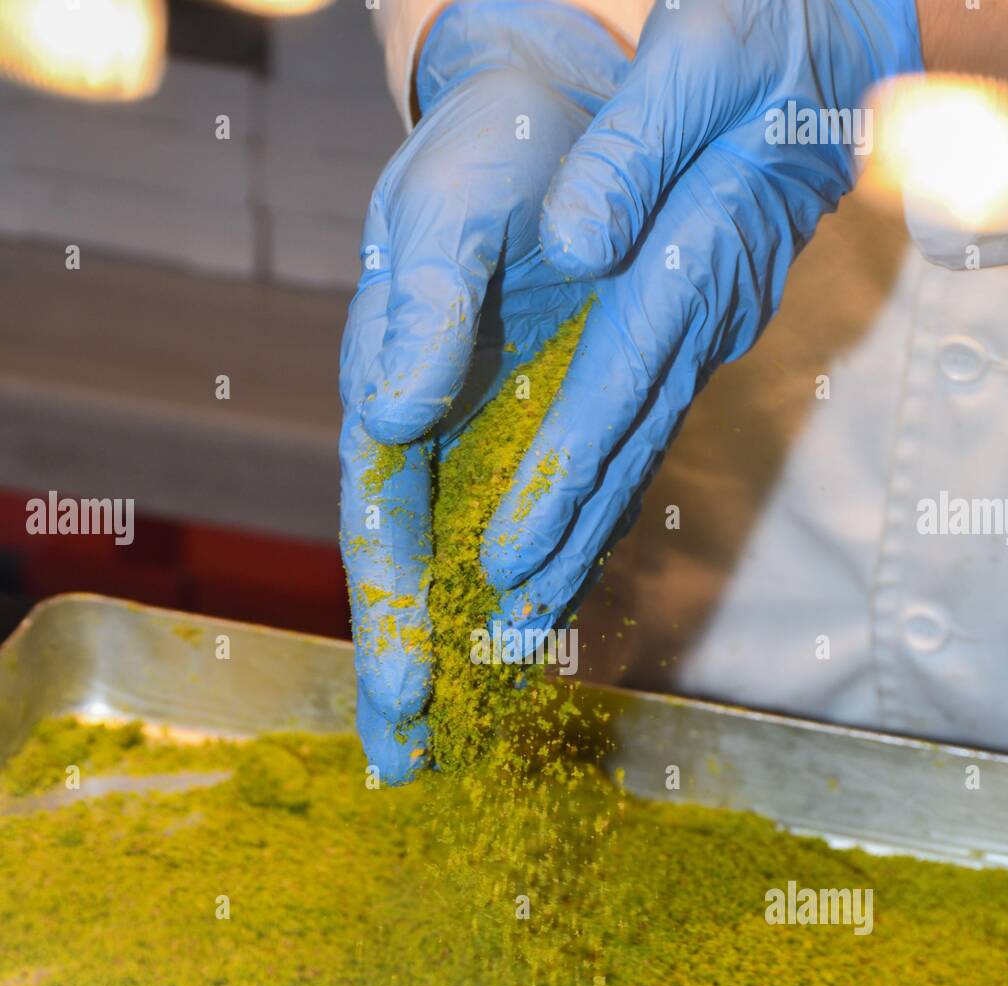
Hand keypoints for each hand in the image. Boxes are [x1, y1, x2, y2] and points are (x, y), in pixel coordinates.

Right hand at [339, 0, 626, 782]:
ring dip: (461, 663)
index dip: (389, 608)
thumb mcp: (452, 205)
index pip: (379, 522)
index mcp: (392, 389)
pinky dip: (534, 601)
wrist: (556, 125)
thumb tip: (398, 410)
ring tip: (445, 754)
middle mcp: (436, 434)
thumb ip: (419, 304)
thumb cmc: (492, 153)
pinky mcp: (557, 439)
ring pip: (468, 570)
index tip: (407, 690)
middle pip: (411, 571)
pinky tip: (524, 663)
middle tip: (400, 768)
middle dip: (403, 669)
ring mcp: (494, 444)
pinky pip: (545, 533)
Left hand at [482, 0, 923, 632]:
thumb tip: (579, 239)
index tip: (510, 554)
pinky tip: (575, 530)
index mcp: (703, 249)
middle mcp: (712, 310)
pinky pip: (647, 416)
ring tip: (533, 614)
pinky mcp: (700, 322)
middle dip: (565, 540)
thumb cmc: (768, 25)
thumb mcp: (709, 48)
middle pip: (628, 445)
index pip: (617, 384)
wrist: (830, 34)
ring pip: (640, 445)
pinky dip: (608, 481)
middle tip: (507, 629)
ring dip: (587, 531)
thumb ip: (639, 147)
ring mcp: (714, 325)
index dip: (562, 476)